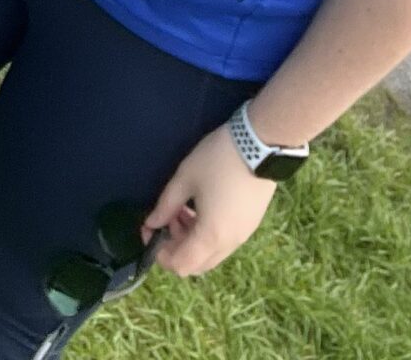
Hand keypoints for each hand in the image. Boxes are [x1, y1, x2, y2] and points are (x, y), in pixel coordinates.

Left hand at [142, 125, 276, 277]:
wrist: (261, 145)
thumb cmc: (218, 161)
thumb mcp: (185, 178)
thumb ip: (165, 206)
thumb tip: (152, 223)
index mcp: (211, 236)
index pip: (181, 265)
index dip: (160, 254)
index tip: (150, 230)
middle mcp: (229, 243)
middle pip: (197, 264)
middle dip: (175, 247)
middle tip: (167, 218)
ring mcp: (243, 235)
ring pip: (211, 253)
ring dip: (191, 239)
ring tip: (182, 208)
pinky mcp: (251, 224)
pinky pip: (224, 241)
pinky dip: (207, 234)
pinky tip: (202, 207)